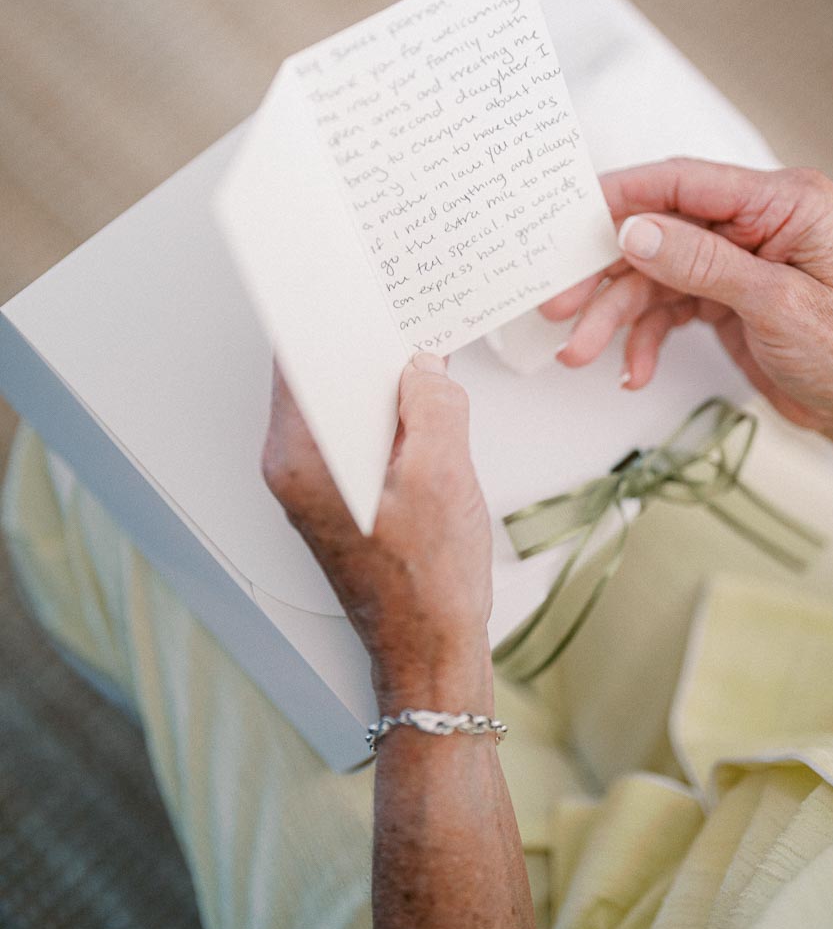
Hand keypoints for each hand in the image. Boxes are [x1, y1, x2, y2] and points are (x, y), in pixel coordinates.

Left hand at [265, 354, 534, 928]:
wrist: (429, 656)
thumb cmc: (430, 580)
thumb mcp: (442, 475)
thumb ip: (429, 403)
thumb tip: (422, 361)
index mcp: (302, 458)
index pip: (297, 358)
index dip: (326, 311)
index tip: (350, 272)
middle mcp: (294, 467)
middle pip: (318, 376)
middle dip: (361, 340)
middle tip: (403, 306)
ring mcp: (315, 484)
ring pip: (343, 405)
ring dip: (381, 379)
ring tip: (424, 352)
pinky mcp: (341, 497)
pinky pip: (359, 434)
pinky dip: (388, 412)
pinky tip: (428, 405)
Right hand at [543, 159, 832, 442]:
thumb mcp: (776, 304)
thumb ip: (702, 263)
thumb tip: (636, 231)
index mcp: (784, 202)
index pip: (686, 182)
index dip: (624, 195)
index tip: (572, 214)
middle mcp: (755, 224)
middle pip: (658, 233)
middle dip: (606, 274)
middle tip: (560, 300)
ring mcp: (734, 260)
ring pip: (652, 277)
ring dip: (613, 316)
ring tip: (581, 349)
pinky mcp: (721, 295)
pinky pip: (665, 309)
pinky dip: (643, 339)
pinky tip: (632, 369)